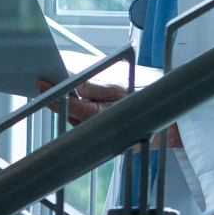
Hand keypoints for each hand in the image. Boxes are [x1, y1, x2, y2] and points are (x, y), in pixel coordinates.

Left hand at [36, 80, 181, 147]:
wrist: (173, 126)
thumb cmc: (151, 104)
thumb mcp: (123, 90)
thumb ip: (95, 88)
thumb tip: (71, 84)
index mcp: (103, 115)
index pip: (71, 104)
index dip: (53, 94)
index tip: (40, 83)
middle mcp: (100, 126)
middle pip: (70, 112)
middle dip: (56, 98)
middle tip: (42, 83)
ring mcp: (104, 131)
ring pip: (78, 118)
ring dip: (67, 104)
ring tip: (54, 88)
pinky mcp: (109, 132)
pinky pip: (89, 121)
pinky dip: (79, 110)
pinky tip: (75, 100)